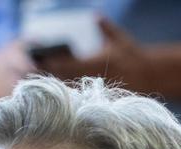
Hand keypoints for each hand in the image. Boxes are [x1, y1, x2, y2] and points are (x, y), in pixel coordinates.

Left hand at [35, 18, 150, 90]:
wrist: (150, 76)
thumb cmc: (132, 56)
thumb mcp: (118, 39)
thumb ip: (105, 27)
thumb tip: (96, 15)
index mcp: (94, 63)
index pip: (66, 64)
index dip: (51, 64)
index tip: (38, 62)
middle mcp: (92, 78)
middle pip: (63, 80)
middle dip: (49, 78)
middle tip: (31, 77)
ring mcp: (94, 91)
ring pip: (69, 92)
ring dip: (55, 90)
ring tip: (39, 90)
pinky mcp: (96, 100)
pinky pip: (78, 100)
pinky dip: (67, 99)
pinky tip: (56, 99)